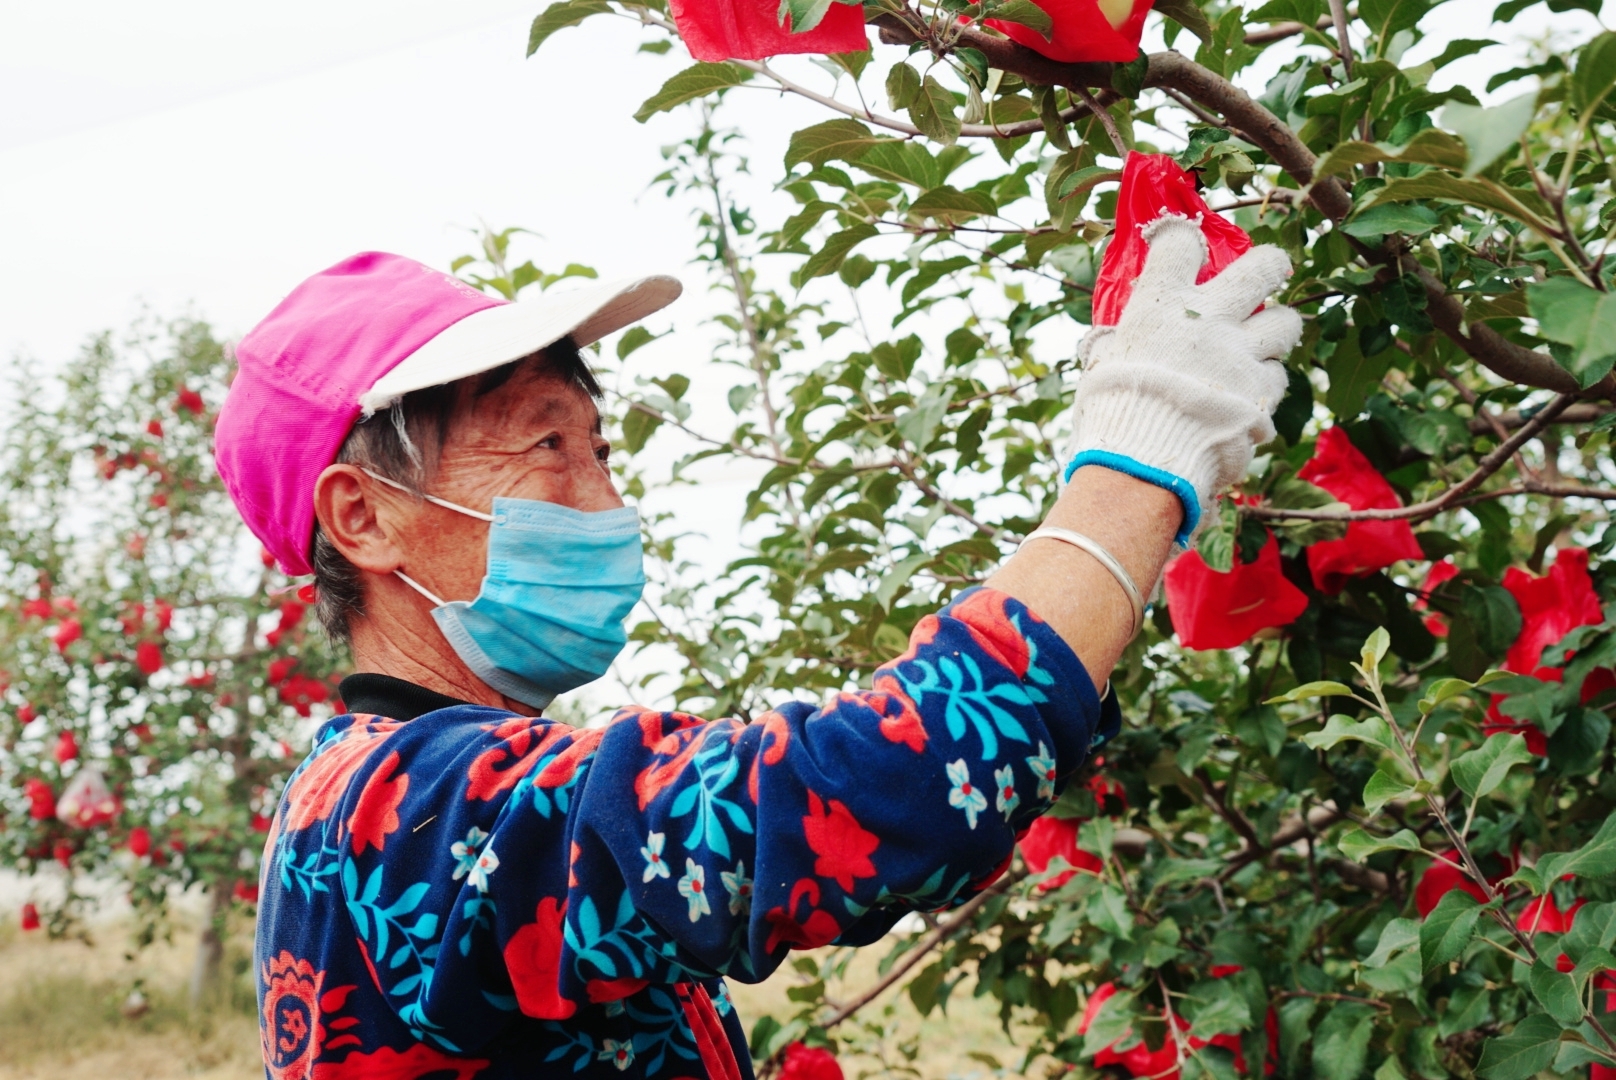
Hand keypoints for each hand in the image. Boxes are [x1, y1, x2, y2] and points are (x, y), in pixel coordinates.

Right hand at [1061, 214, 1302, 542]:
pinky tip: (1250, 395)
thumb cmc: (1109, 415)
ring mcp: (1240, 354)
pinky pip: (1277, 377)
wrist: (1140, 463)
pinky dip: (1265, 385)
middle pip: (1262, 267)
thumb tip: (1115, 341)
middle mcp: (1208, 319)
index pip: (1181, 245)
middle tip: (1266, 277)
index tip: (1188, 248)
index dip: (1186, 241)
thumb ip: (1120, 345)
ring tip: (1261, 343)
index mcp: (1160, 306)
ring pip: (1286, 321)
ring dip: (1276, 330)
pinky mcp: (1260, 392)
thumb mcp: (1102, 368)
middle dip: (1269, 267)